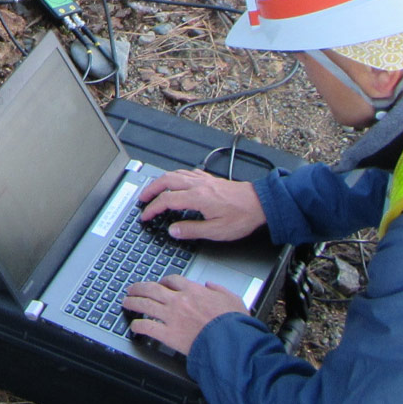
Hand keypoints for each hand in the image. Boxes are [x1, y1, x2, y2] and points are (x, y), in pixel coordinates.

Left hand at [122, 274, 246, 355]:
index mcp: (194, 291)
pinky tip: (134, 326)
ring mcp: (172, 317)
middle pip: (152, 289)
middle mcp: (179, 301)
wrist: (231, 342)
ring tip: (126, 302)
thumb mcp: (232, 298)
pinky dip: (138, 326)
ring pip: (146, 304)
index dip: (163, 281)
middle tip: (132, 289)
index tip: (160, 284)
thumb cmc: (233, 323)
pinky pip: (147, 326)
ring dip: (133, 302)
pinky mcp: (168, 334)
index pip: (172, 280)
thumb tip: (210, 285)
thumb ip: (219, 289)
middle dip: (139, 288)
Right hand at [137, 170, 264, 241]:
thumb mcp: (216, 231)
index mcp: (197, 198)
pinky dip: (175, 176)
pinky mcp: (210, 179)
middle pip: (166, 181)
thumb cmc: (242, 217)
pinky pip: (187, 172)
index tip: (145, 216)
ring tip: (153, 189)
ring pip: (175, 174)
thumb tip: (174, 230)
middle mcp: (198, 185)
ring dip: (160, 181)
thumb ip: (192, 230)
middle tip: (142, 199)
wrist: (260, 203)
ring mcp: (204, 180)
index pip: (167, 201)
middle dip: (150, 189)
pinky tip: (176, 180)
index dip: (152, 209)